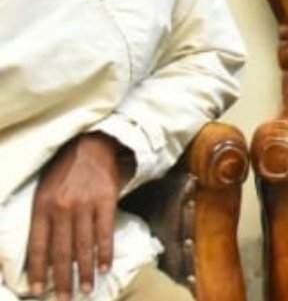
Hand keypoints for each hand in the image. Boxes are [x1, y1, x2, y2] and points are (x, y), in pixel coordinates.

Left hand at [27, 133, 132, 300]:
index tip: (38, 291)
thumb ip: (43, 217)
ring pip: (83, 246)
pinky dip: (105, 252)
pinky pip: (105, 232)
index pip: (37, 246)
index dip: (37, 271)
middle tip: (64, 299)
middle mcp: (62, 208)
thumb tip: (41, 250)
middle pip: (61, 251)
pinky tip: (104, 267)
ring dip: (84, 272)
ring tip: (86, 290)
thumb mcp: (44, 190)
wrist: (92, 145)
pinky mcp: (106, 200)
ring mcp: (85, 205)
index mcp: (42, 206)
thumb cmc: (64, 170)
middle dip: (62, 279)